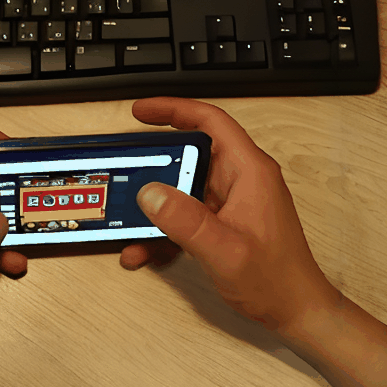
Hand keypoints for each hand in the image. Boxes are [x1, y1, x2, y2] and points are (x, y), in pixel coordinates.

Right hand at [123, 97, 338, 330]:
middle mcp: (240, 180)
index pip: (210, 122)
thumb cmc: (276, 280)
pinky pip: (184, 213)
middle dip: (155, 160)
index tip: (142, 111)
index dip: (174, 109)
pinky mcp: (221, 220)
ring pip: (182, 185)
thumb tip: (150, 193)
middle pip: (190, 152)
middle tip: (126, 163)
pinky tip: (145, 249)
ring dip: (155, 203)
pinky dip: (163, 228)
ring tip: (129, 217)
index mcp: (249, 171)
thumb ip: (185, 220)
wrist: (295, 311)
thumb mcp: (224, 250)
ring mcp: (230, 201)